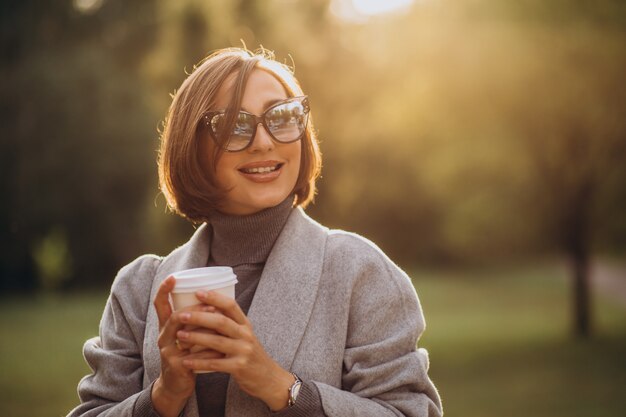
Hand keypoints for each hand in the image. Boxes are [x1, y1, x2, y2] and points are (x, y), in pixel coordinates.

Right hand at [152, 277, 222, 416]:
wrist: (176, 386)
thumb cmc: (186, 356)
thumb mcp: (186, 336)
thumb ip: (195, 321)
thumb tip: (214, 301)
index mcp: (166, 327)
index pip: (160, 305)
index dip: (164, 290)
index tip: (173, 277)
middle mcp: (163, 337)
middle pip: (175, 317)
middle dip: (194, 309)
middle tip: (212, 306)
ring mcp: (168, 352)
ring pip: (184, 335)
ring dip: (203, 327)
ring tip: (218, 320)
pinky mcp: (176, 366)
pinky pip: (194, 355)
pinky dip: (209, 350)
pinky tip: (220, 348)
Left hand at [176, 290, 294, 410]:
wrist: (268, 378)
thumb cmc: (250, 354)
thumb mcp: (245, 335)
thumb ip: (230, 324)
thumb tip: (207, 308)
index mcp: (245, 324)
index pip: (231, 305)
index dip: (215, 297)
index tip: (198, 292)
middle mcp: (246, 335)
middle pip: (221, 322)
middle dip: (199, 317)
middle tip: (181, 315)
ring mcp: (243, 351)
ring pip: (216, 341)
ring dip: (196, 338)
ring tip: (179, 335)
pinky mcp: (239, 367)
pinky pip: (215, 363)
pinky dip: (199, 362)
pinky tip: (186, 362)